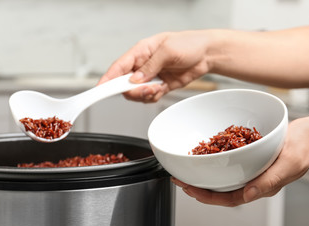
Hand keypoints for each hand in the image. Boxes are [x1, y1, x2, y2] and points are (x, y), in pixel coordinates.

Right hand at [99, 30, 213, 102]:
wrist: (207, 54)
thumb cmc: (189, 44)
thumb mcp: (168, 50)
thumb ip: (150, 66)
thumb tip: (135, 79)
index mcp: (141, 51)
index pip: (119, 66)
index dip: (107, 78)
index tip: (100, 89)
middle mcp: (144, 65)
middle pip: (125, 83)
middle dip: (132, 90)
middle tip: (145, 90)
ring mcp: (152, 76)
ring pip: (137, 93)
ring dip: (144, 95)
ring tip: (157, 88)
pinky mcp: (161, 85)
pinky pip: (150, 96)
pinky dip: (153, 97)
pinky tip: (161, 90)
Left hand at [172, 116, 308, 206]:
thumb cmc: (304, 149)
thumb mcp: (288, 165)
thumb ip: (268, 181)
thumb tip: (248, 195)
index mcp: (261, 187)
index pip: (229, 198)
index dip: (207, 197)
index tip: (189, 190)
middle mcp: (253, 180)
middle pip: (222, 189)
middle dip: (200, 188)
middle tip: (180, 180)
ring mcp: (252, 169)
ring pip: (224, 177)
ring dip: (206, 175)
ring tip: (188, 171)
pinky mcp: (251, 157)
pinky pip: (231, 162)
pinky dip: (217, 161)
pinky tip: (207, 155)